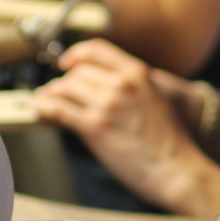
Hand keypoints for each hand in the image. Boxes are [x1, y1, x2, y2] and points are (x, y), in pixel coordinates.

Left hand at [31, 39, 212, 211]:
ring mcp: (107, 104)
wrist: (178, 170)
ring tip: (45, 101)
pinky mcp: (95, 127)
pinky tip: (41, 111)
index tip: (67, 62)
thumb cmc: (171, 144)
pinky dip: (44, 108)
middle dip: (64, 81)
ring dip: (51, 94)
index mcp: (138, 74)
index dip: (77, 54)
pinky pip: (58, 110)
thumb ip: (134, 89)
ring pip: (65, 88)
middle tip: (56, 91)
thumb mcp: (157, 101)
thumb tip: (107, 89)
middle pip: (78, 72)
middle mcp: (121, 84)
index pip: (97, 50)